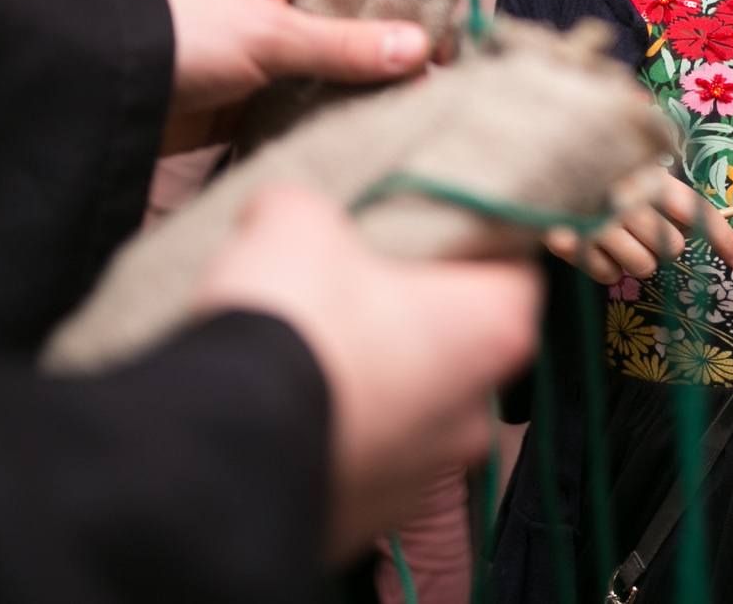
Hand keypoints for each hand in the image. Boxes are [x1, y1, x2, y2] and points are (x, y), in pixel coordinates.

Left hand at [153, 0, 428, 150]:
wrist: (104, 88)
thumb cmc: (179, 34)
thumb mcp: (269, 34)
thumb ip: (345, 44)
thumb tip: (420, 49)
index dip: (405, 3)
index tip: (448, 41)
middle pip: (353, 24)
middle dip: (389, 55)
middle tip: (438, 87)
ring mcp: (264, 49)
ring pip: (332, 69)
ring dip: (360, 92)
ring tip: (412, 116)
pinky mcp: (251, 96)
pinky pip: (304, 105)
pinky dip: (328, 119)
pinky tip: (363, 136)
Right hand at [191, 184, 538, 558]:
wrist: (217, 457)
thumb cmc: (291, 330)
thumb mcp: (295, 224)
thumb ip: (308, 210)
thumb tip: (286, 214)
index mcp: (492, 327)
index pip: (514, 266)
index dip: (467, 241)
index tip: (425, 231)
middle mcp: (474, 412)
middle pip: (459, 343)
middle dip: (409, 316)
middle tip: (349, 287)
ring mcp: (423, 477)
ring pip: (408, 409)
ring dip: (368, 383)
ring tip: (303, 352)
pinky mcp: (366, 521)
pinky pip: (360, 462)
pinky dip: (332, 437)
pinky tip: (282, 410)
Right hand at [545, 170, 732, 284]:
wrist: (541, 160)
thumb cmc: (600, 174)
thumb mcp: (637, 171)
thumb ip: (671, 198)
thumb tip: (713, 237)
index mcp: (647, 173)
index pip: (696, 210)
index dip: (724, 238)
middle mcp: (627, 195)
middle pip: (672, 247)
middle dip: (661, 244)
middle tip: (640, 229)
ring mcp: (598, 219)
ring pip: (644, 266)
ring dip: (634, 257)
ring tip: (616, 236)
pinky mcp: (571, 241)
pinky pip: (609, 276)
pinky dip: (605, 266)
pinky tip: (594, 245)